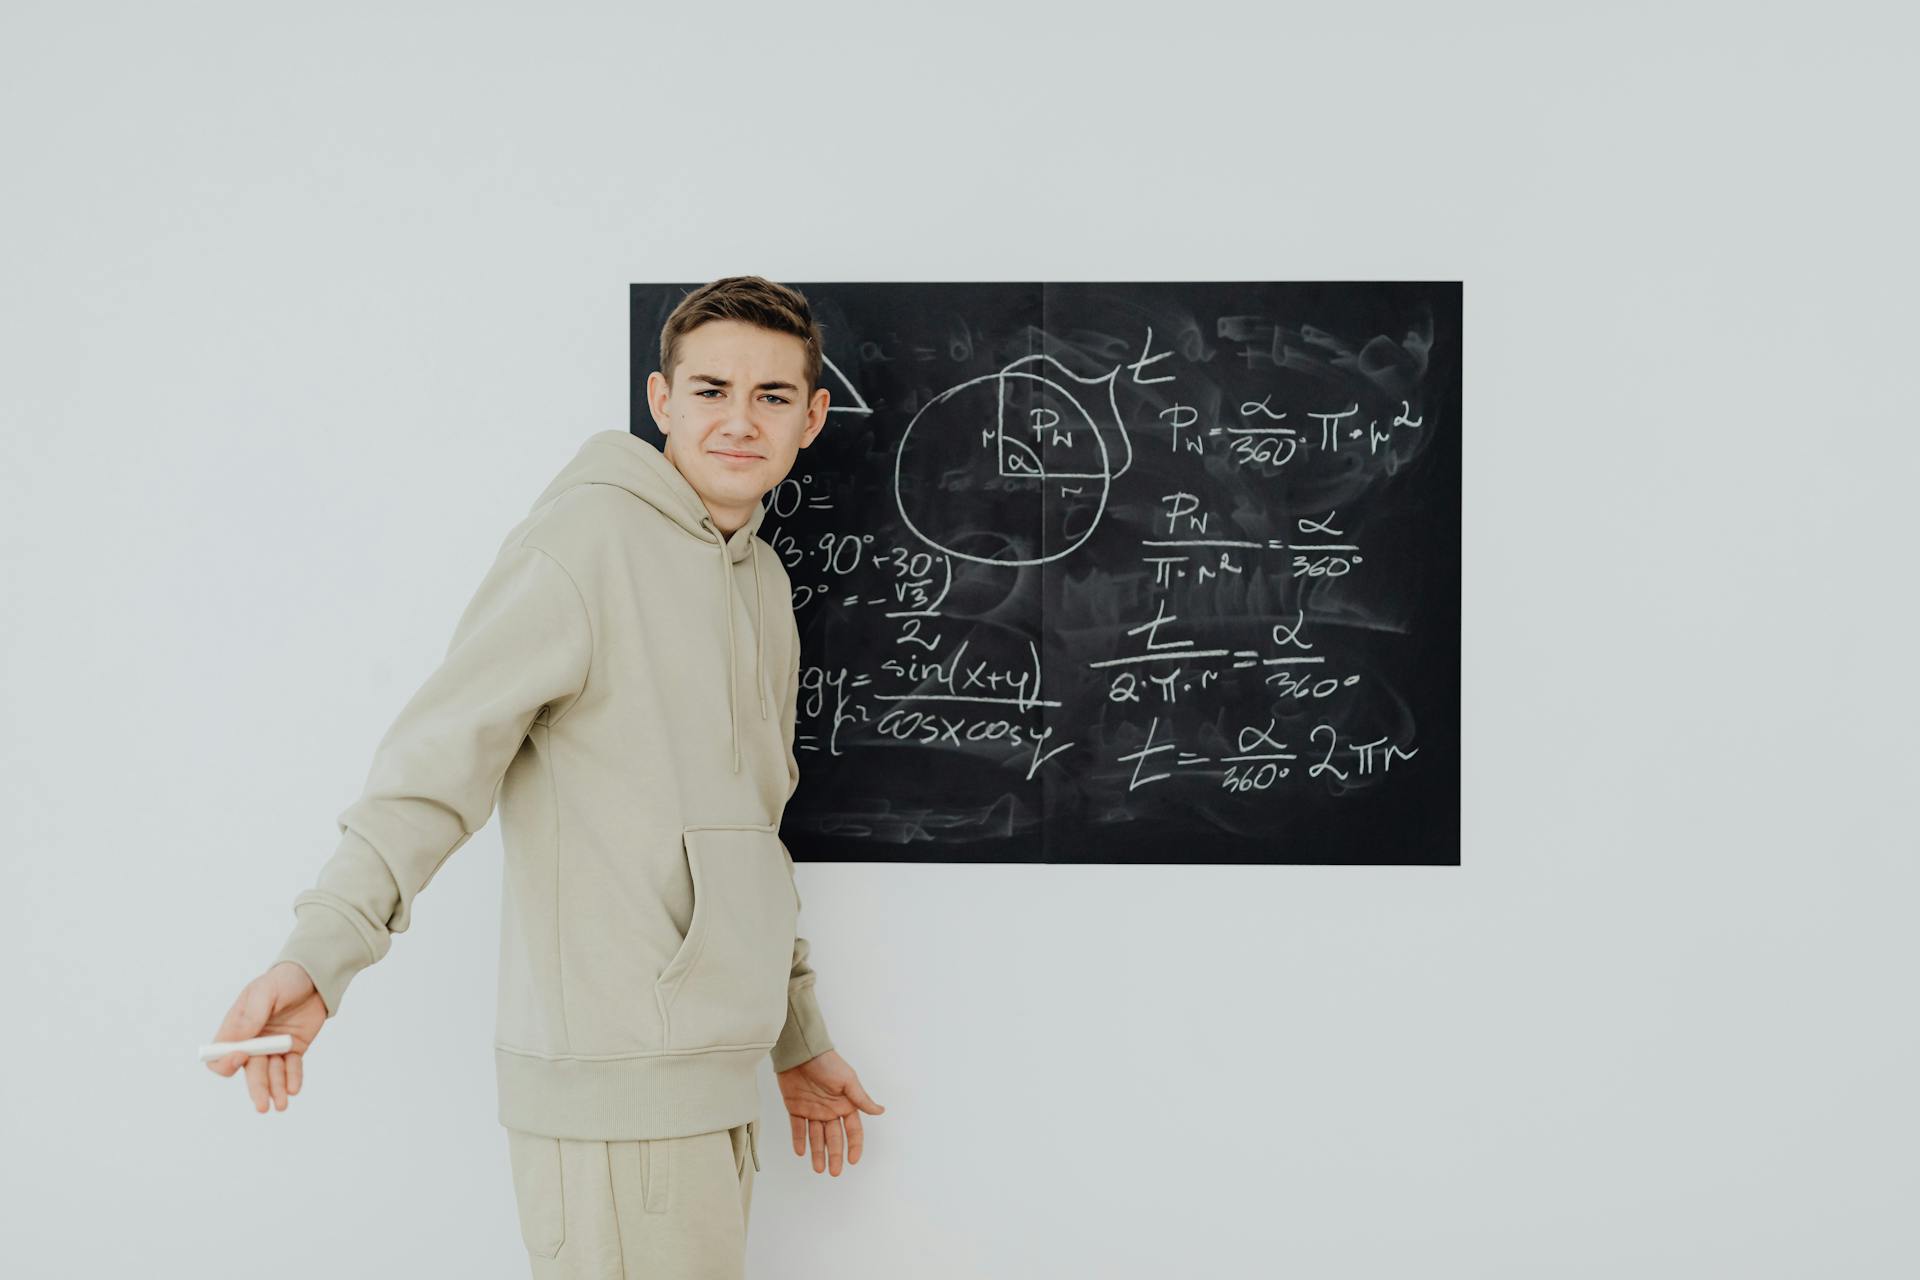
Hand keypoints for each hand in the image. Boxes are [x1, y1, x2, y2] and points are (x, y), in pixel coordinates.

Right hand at [204, 961, 327, 1112]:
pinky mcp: (293, 1049)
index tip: (241, 1056)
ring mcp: (273, 1047)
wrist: (314, 978)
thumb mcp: (264, 992)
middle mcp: (253, 1042)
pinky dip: (292, 1079)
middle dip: (256, 1089)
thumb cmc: (283, 981)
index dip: (227, 1062)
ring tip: (281, 1104)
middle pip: (250, 1071)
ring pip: (271, 1074)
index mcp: (237, 1028)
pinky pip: (291, 1068)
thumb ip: (251, 1015)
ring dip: (275, 1089)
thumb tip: (234, 1041)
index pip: (222, 1054)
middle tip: (262, 1106)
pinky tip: (294, 1088)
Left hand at [775, 1048, 884, 1175]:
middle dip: (835, 1155)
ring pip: (816, 1137)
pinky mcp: (796, 1108)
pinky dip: (799, 1140)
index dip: (854, 1146)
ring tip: (818, 1169)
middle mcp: (830, 1110)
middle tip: (834, 1172)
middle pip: (834, 1138)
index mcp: (845, 1104)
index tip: (853, 1160)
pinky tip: (801, 1152)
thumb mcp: (848, 1081)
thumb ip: (861, 1099)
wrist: (801, 1052)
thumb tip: (881, 1111)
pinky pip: (798, 1128)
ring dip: (817, 1153)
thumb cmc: (827, 1063)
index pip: (853, 1130)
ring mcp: (813, 1110)